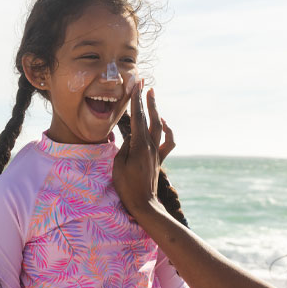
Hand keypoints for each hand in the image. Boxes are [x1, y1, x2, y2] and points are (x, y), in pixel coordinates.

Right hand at [113, 81, 173, 215]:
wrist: (143, 203)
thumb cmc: (127, 186)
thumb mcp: (118, 165)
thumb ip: (124, 147)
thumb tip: (129, 136)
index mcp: (139, 145)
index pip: (137, 117)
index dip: (136, 100)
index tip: (135, 85)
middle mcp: (150, 146)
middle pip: (149, 118)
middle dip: (146, 99)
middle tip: (144, 84)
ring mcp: (156, 152)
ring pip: (159, 126)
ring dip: (155, 110)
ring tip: (152, 96)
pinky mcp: (159, 158)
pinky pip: (167, 142)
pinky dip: (167, 130)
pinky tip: (162, 123)